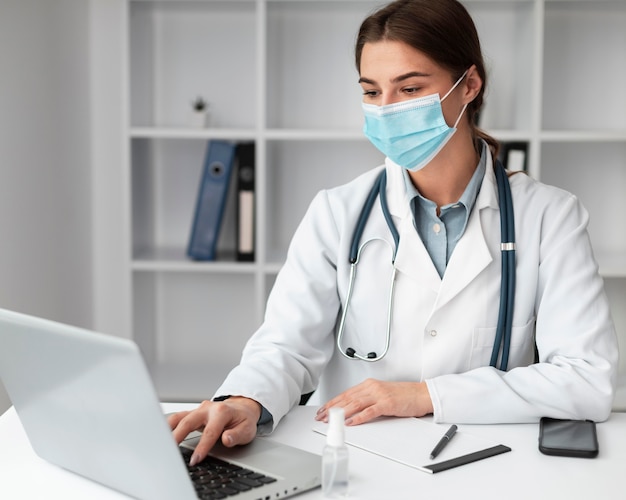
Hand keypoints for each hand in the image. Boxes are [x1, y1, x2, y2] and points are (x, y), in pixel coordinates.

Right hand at [168, 397, 261, 465]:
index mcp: (222, 412)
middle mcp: (208, 408)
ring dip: (169, 429)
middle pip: (189, 421)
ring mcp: (199, 410)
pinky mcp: (193, 413)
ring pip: (180, 417)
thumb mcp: (247, 429)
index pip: (210, 431)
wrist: (242, 408)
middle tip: (170, 451)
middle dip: (178, 436)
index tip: (195, 459)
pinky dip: (168, 425)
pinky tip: (160, 434)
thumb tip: (227, 439)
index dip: (202, 447)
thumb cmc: (243, 420)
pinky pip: (178, 417)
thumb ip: (237, 435)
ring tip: (160, 442)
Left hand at [315, 378, 432, 425]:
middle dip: (332, 408)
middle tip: (321, 416)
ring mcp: (379, 395)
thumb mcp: (381, 394)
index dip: (333, 402)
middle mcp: (372, 387)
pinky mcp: (387, 403)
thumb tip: (351, 409)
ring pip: (355, 403)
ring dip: (340, 412)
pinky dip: (358, 417)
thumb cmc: (403, 395)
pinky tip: (350, 422)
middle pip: (347, 398)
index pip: (346, 393)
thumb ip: (367, 399)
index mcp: (369, 384)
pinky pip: (370, 411)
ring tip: (330, 420)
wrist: (421, 394)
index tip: (323, 410)